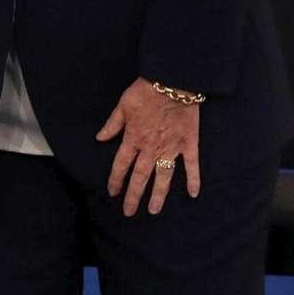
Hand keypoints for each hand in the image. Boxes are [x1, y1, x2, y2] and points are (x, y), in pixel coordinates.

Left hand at [95, 77, 201, 215]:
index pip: (121, 165)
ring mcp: (171, 148)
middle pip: (140, 177)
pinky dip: (193, 180)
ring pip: (163, 177)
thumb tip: (100, 138)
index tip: (112, 193)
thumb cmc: (146, 92)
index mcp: (133, 139)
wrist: (173, 82)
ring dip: (158, 195)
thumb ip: (112, 125)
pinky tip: (194, 194)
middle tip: (129, 212)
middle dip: (133, 196)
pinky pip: (191, 166)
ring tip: (154, 210)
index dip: (115, 180)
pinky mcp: (189, 144)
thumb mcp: (122, 106)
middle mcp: (151, 148)